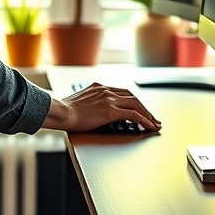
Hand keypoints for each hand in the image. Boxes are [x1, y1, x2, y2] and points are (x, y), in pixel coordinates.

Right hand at [42, 82, 161, 132]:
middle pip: (132, 96)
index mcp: (98, 87)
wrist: (60, 112)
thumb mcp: (79, 101)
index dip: (133, 101)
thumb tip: (93, 111)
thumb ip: (89, 102)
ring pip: (136, 104)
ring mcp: (109, 100)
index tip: (139, 108)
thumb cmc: (64, 111)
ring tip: (154, 123)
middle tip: (152, 117)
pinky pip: (133, 115)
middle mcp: (106, 90)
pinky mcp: (110, 111)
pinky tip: (148, 126)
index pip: (122, 92)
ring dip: (147, 114)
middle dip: (144, 108)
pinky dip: (144, 120)